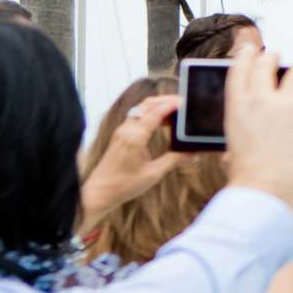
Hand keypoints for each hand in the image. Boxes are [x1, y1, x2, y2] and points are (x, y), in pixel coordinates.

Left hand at [78, 93, 186, 225]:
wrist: (100, 192)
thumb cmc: (124, 185)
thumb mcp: (154, 173)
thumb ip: (174, 160)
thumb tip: (192, 154)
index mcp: (135, 137)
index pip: (155, 112)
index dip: (171, 105)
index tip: (185, 102)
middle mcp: (126, 130)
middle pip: (147, 104)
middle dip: (165, 100)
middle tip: (181, 102)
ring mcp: (121, 132)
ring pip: (140, 109)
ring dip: (157, 106)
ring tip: (174, 111)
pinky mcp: (120, 136)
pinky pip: (136, 118)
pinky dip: (149, 114)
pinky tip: (160, 123)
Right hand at [224, 45, 292, 203]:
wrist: (265, 184)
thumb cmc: (248, 172)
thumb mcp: (233, 142)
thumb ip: (243, 124)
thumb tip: (250, 122)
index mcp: (236, 105)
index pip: (239, 70)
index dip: (246, 56)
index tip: (252, 49)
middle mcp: (259, 98)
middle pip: (266, 66)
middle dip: (271, 58)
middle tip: (277, 56)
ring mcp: (284, 102)